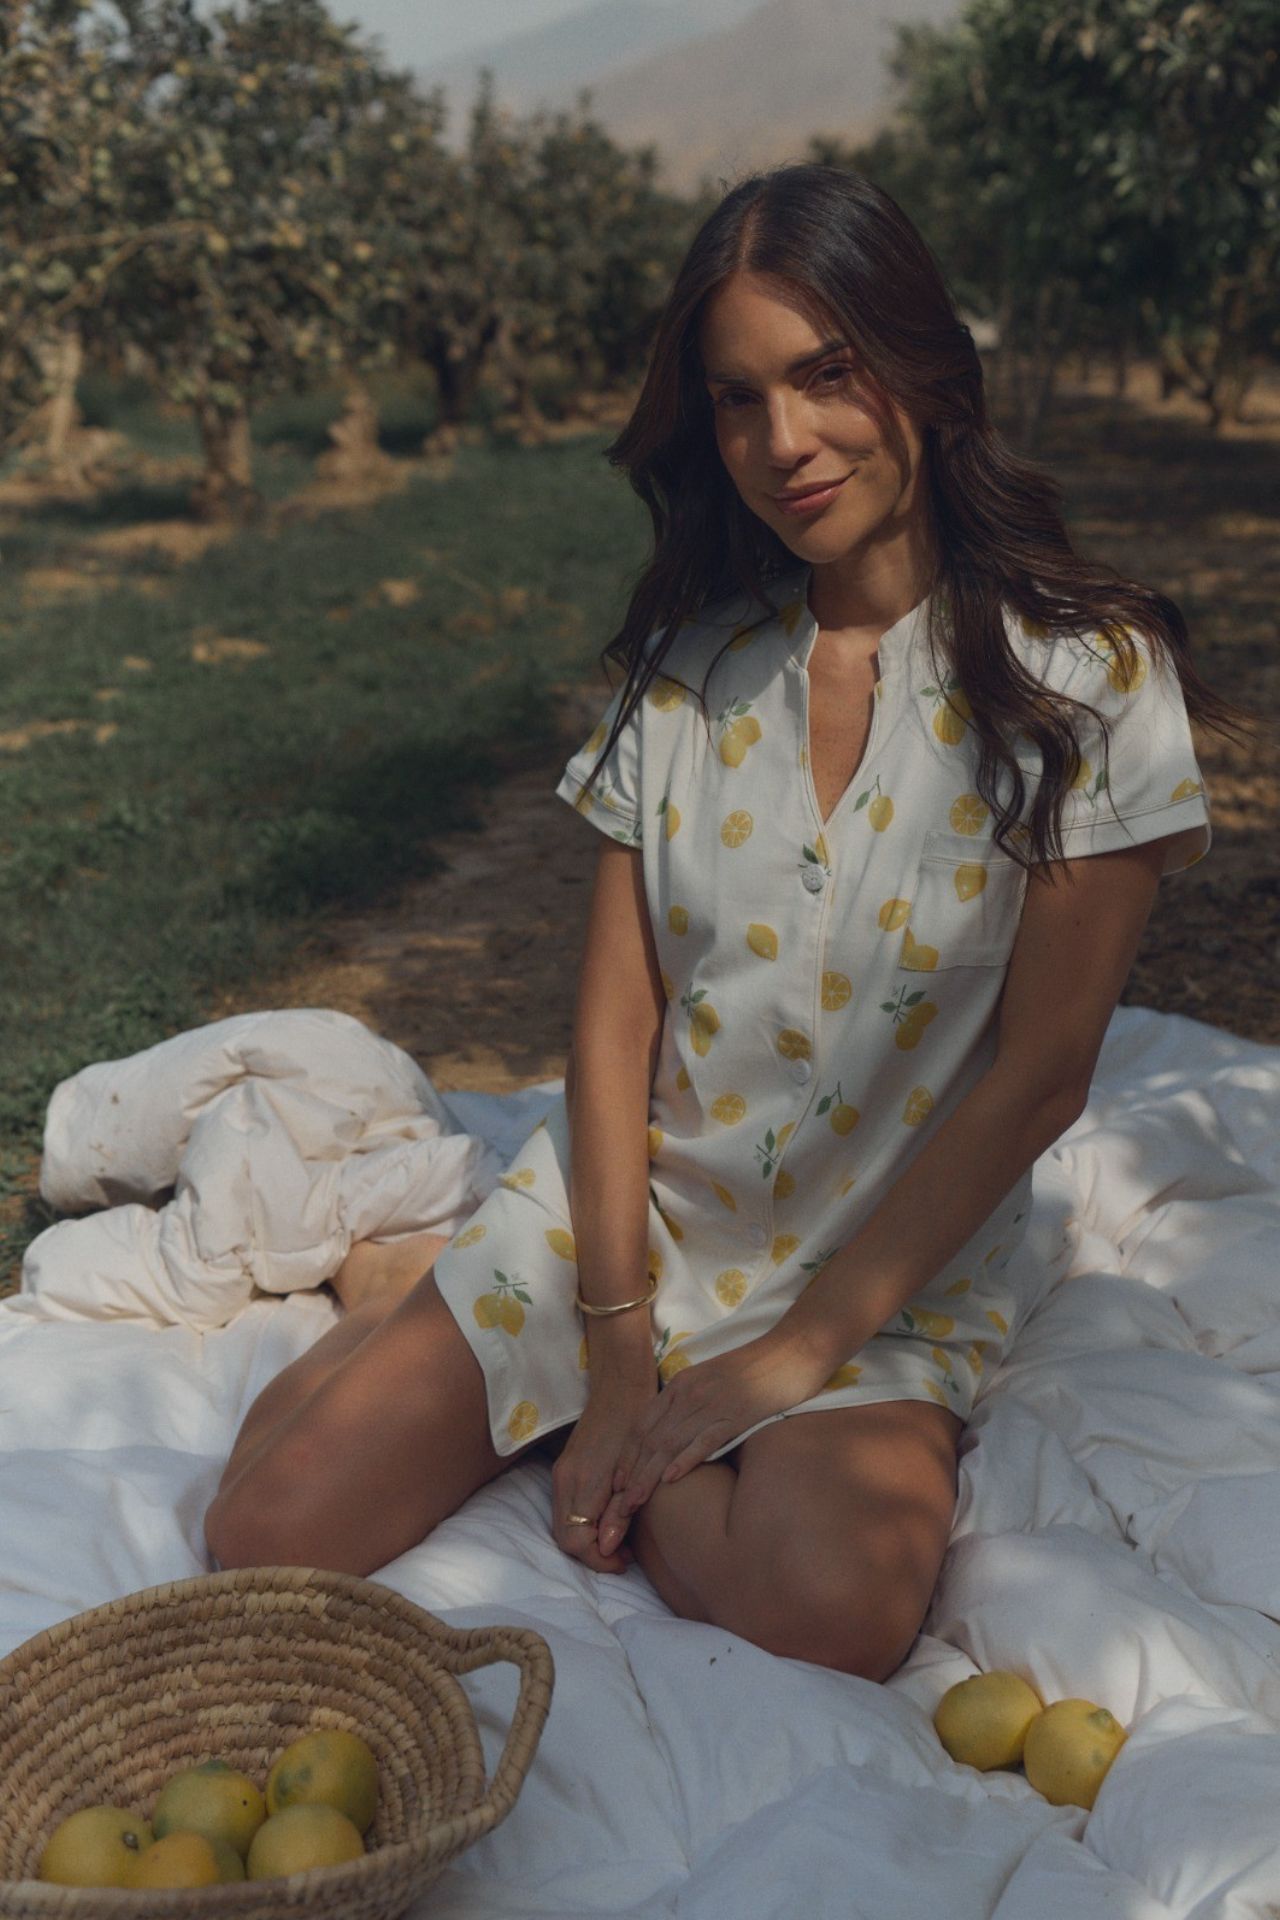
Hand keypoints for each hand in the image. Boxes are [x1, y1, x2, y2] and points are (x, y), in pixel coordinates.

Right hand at [550, 1375, 657, 1574]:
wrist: (621, 1384)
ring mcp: (562, 1472)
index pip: (575, 1542)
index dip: (599, 1560)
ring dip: (588, 1538)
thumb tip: (606, 1549)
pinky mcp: (567, 1465)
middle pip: (564, 1537)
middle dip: (592, 1553)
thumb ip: (620, 1511)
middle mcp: (564, 1480)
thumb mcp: (636, 1471)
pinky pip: (567, 1506)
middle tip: (625, 1554)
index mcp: (580, 1482)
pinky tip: (610, 1516)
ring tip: (621, 1538)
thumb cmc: (636, 1423)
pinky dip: (584, 1521)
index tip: (625, 1560)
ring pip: (563, 1523)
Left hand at [597, 1330, 828, 1552]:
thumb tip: (673, 1433)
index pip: (642, 1424)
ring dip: (649, 1476)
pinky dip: (686, 1459)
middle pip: (651, 1439)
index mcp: (681, 1385)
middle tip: (618, 1506)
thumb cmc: (755, 1367)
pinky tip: (672, 1479)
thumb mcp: (711, 1380)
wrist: (792, 1350)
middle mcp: (690, 1394)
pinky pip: (706, 1439)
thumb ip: (690, 1402)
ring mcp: (712, 1404)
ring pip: (671, 1443)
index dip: (627, 1456)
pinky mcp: (737, 1414)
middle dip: (631, 1474)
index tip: (616, 1484)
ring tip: (633, 1502)